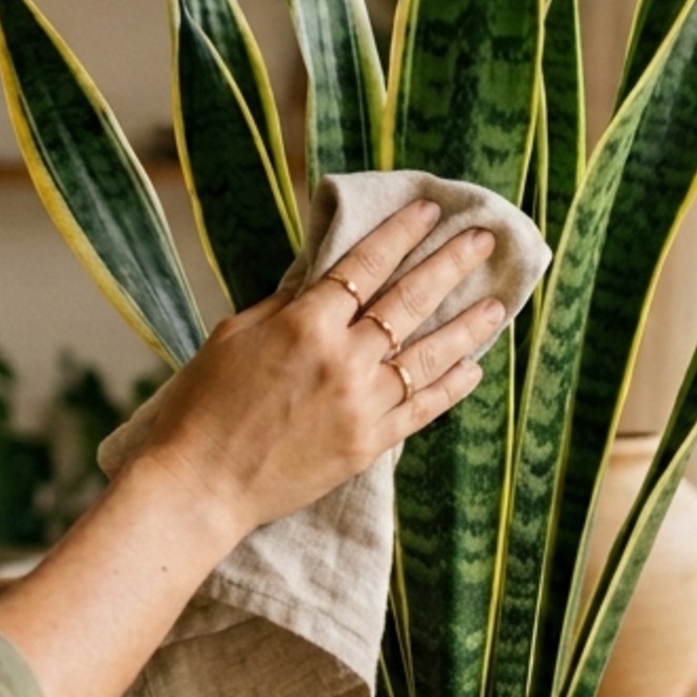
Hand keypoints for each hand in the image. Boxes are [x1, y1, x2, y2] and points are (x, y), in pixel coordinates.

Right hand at [128, 200, 504, 540]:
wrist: (199, 485)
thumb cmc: (202, 407)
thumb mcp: (232, 336)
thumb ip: (284, 304)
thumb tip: (321, 277)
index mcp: (305, 324)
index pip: (365, 265)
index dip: (400, 234)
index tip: (429, 211)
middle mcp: (343, 359)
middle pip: (409, 301)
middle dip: (450, 265)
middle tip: (484, 239)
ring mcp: (361, 405)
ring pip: (428, 356)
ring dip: (466, 326)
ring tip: (497, 304)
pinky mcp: (368, 445)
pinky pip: (422, 409)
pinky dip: (450, 387)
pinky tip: (473, 368)